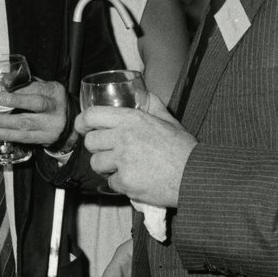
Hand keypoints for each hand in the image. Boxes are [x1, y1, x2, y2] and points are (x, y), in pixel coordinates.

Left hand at [0, 79, 70, 146]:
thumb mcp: (41, 87)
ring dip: (3, 123)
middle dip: (15, 101)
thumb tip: (4, 82)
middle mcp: (56, 107)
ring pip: (26, 124)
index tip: (3, 88)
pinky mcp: (46, 139)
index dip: (19, 88)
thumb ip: (24, 83)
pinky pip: (25, 138)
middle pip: (36, 104)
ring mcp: (52, 125)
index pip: (37, 87)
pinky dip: (8, 135)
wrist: (67, 122)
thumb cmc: (49, 101)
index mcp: (54, 91)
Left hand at [75, 93, 196, 206]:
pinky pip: (110, 183)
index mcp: (131, 119)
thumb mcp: (167, 119)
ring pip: (96, 164)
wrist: (196, 176)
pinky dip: (120, 184)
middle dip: (97, 148)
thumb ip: (151, 104)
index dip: (82, 122)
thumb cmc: (183, 148)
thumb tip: (141, 92)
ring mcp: (124, 161)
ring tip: (122, 167)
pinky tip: (135, 180)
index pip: (92, 115)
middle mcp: (124, 137)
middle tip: (109, 151)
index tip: (82, 127)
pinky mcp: (126, 182)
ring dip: (106, 167)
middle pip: (90, 142)